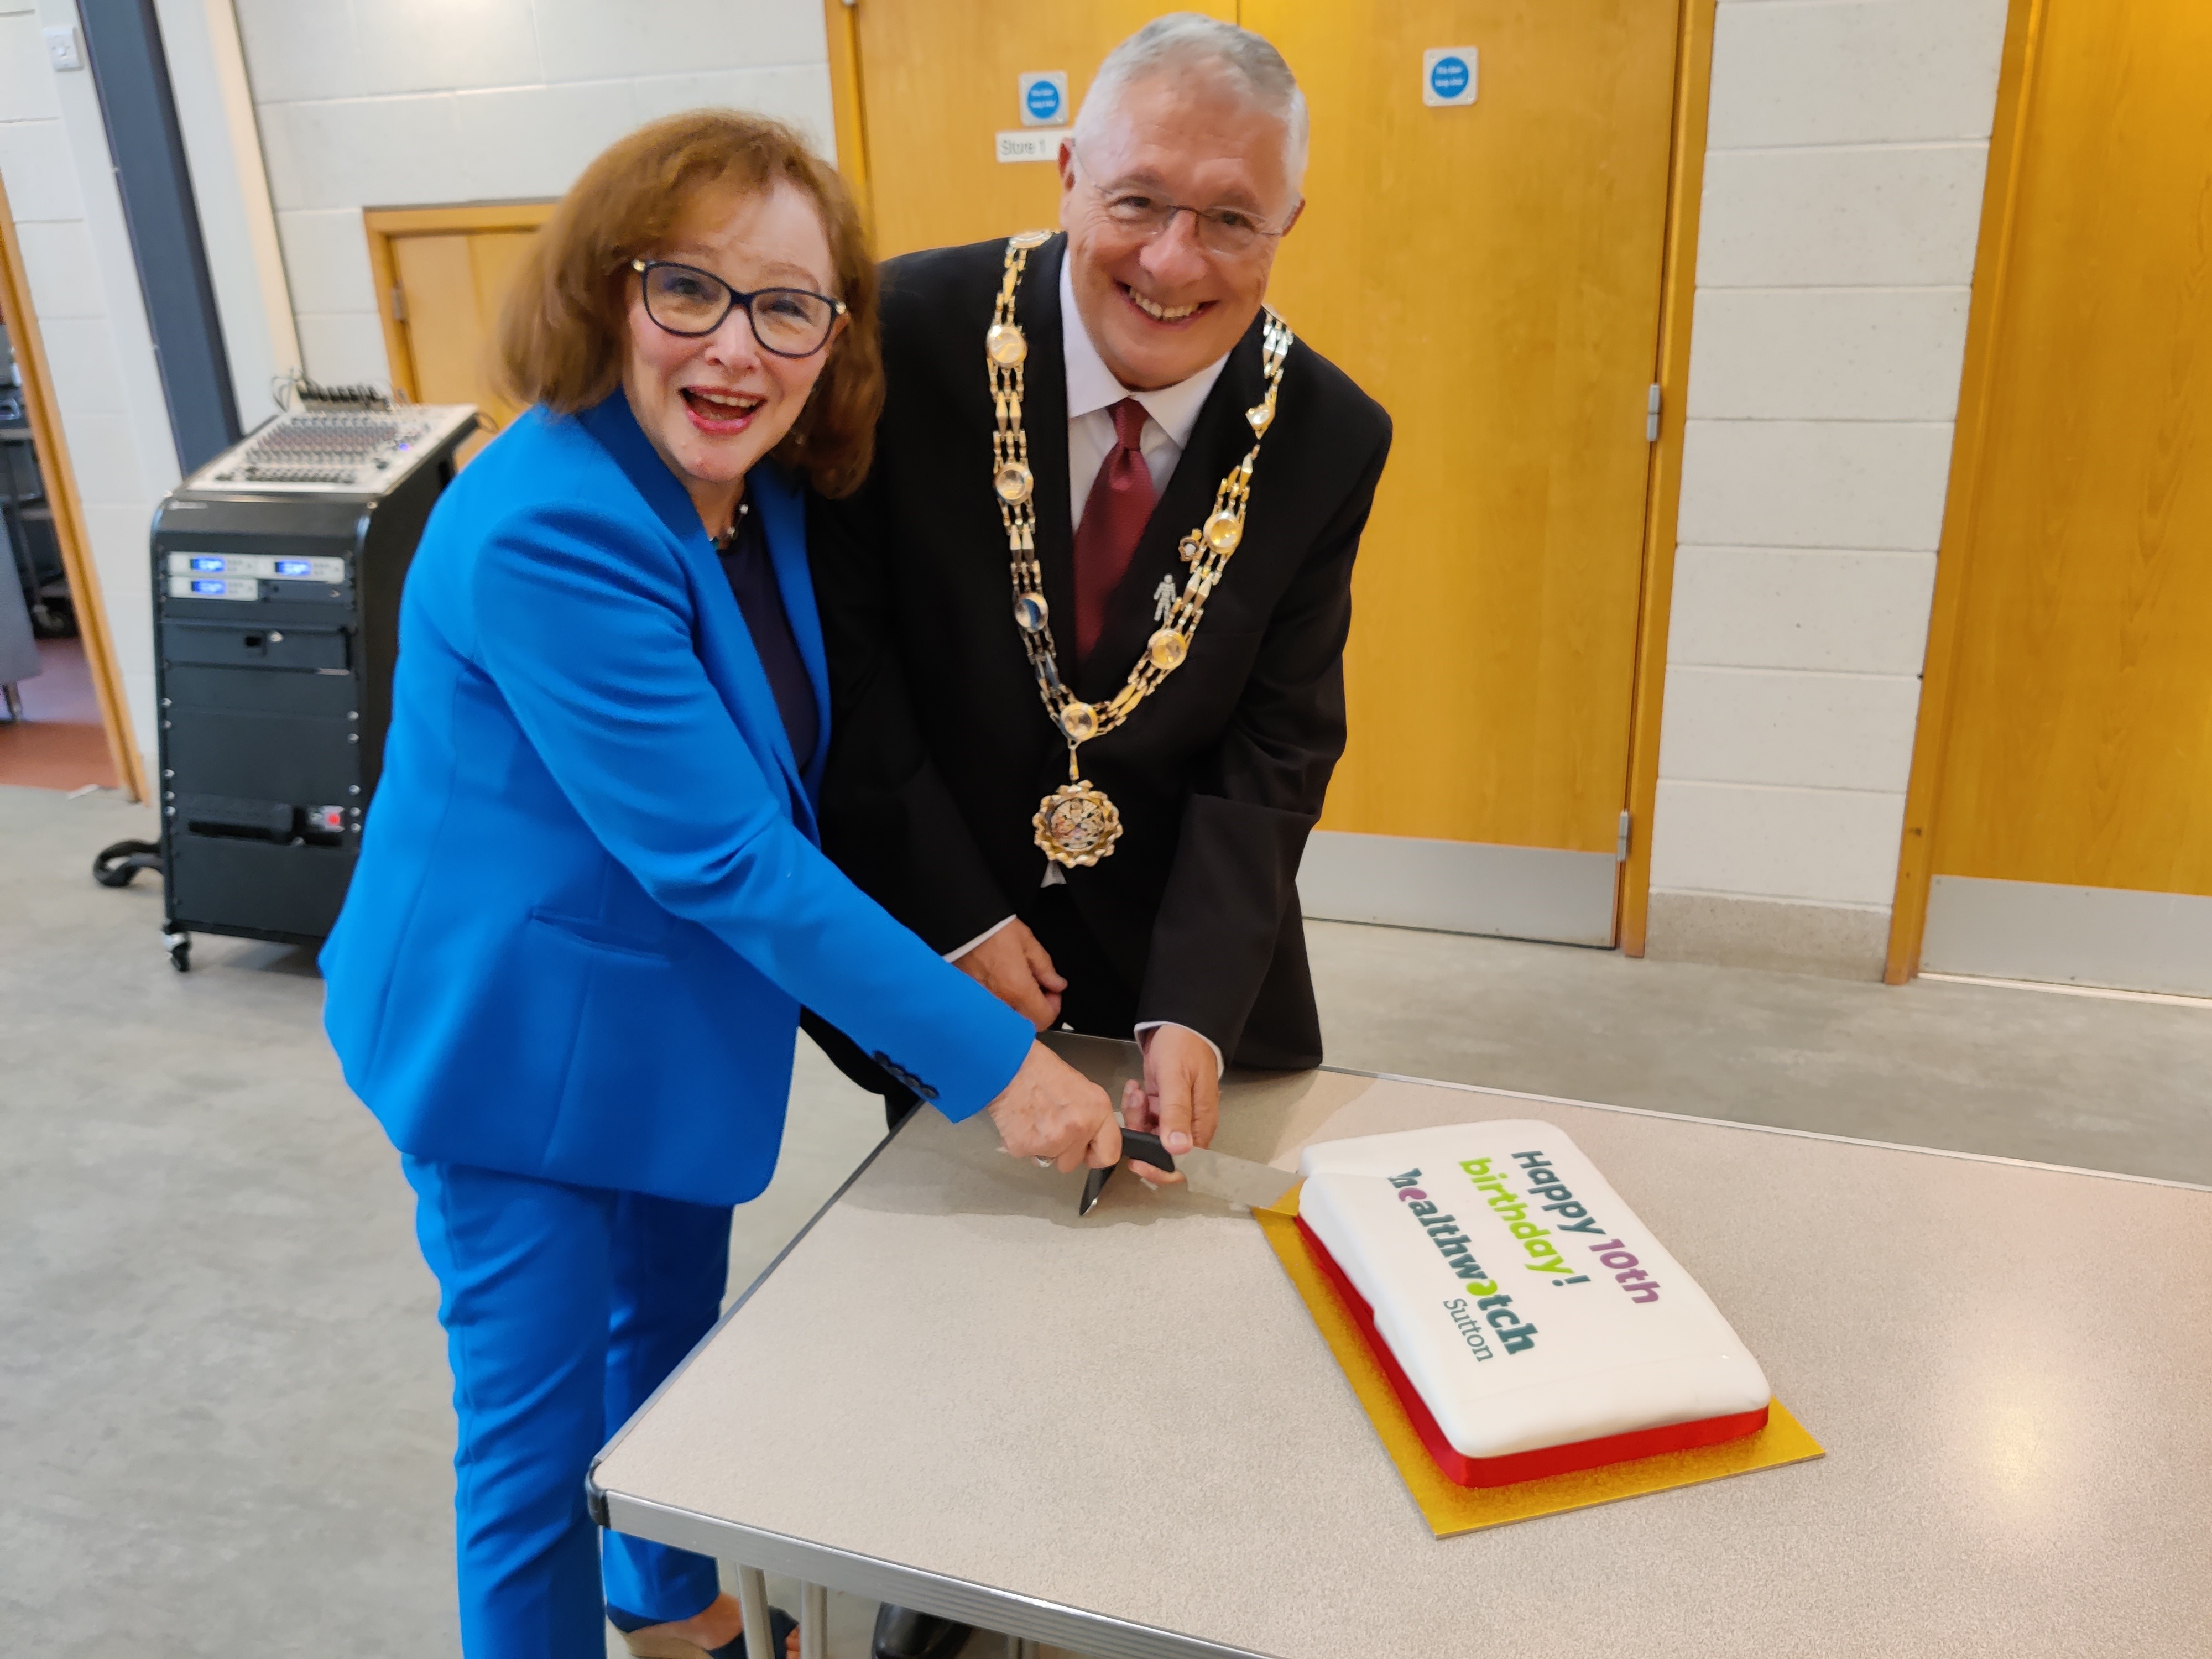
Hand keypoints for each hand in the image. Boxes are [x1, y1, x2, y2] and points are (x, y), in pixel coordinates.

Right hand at [954, 920, 1065, 1030]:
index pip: (1043, 1018)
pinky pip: (992, 1011)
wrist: (961, 925)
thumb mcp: (1027, 942)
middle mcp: (999, 1001)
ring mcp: (982, 1003)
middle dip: (1036, 1008)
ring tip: (1017, 985)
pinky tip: (1001, 986)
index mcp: (1017, 989)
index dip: (1054, 1006)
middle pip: (1026, 1023)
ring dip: (1019, 1007)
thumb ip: (1045, 967)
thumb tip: (1056, 983)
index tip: (1052, 992)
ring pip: (1009, 1019)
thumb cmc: (991, 930)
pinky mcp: (970, 998)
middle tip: (1037, 988)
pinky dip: (1001, 1004)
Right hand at [987, 1042, 1118, 1172]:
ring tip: (1035, 1119)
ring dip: (1042, 1147)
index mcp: (1097, 1112)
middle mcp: (1078, 1128)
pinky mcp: (1026, 1147)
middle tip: (1051, 1126)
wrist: (1010, 1065)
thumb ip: (1090, 1118)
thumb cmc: (1043, 1071)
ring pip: (1049, 1160)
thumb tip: (1089, 1139)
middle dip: (1062, 1150)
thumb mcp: (1082, 1089)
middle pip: (1072, 1162)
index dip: (1096, 1156)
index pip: (1108, 1154)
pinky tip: (1021, 1121)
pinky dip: (1023, 1142)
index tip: (1087, 1152)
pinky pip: (1028, 1155)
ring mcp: (1052, 1141)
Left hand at [1122, 1024, 1220, 1185]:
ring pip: (1147, 1134)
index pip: (1185, 1163)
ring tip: (1137, 1090)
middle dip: (1141, 1135)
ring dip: (1136, 1116)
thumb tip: (1178, 1149)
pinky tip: (1136, 1087)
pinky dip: (1135, 1105)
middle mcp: (1188, 1125)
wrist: (1178, 1023)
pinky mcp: (1159, 1106)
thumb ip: (1176, 1113)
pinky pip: (1143, 1118)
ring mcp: (1172, 1116)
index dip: (1161, 1169)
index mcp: (1200, 1124)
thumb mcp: (1177, 1078)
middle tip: (1135, 1109)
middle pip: (1161, 1151)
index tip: (1138, 1163)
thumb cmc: (1184, 1047)